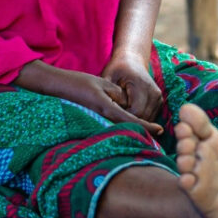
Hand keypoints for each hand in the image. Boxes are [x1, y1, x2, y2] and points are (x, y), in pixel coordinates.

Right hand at [18, 63, 162, 134]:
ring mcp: (97, 121)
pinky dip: (121, 127)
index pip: (132, 120)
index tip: (160, 130)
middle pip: (127, 129)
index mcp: (107, 109)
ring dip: (131, 131)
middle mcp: (103, 118)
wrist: (58, 86)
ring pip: (119, 129)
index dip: (147, 126)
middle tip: (157, 135)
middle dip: (141, 132)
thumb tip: (129, 105)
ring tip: (147, 133)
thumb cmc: (80, 83)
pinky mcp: (93, 120)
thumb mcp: (104, 84)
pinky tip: (127, 126)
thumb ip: (119, 95)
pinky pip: (110, 126)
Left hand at [100, 52, 163, 123]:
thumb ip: (107, 92)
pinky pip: (151, 117)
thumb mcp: (108, 76)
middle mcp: (153, 92)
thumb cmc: (118, 69)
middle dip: (129, 123)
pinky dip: (140, 120)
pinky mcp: (159, 101)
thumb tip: (102, 110)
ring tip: (121, 118)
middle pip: (143, 118)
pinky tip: (128, 116)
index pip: (136, 111)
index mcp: (141, 85)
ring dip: (135, 123)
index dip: (124, 119)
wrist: (133, 61)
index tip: (111, 118)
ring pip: (148, 120)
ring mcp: (158, 97)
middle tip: (114, 121)